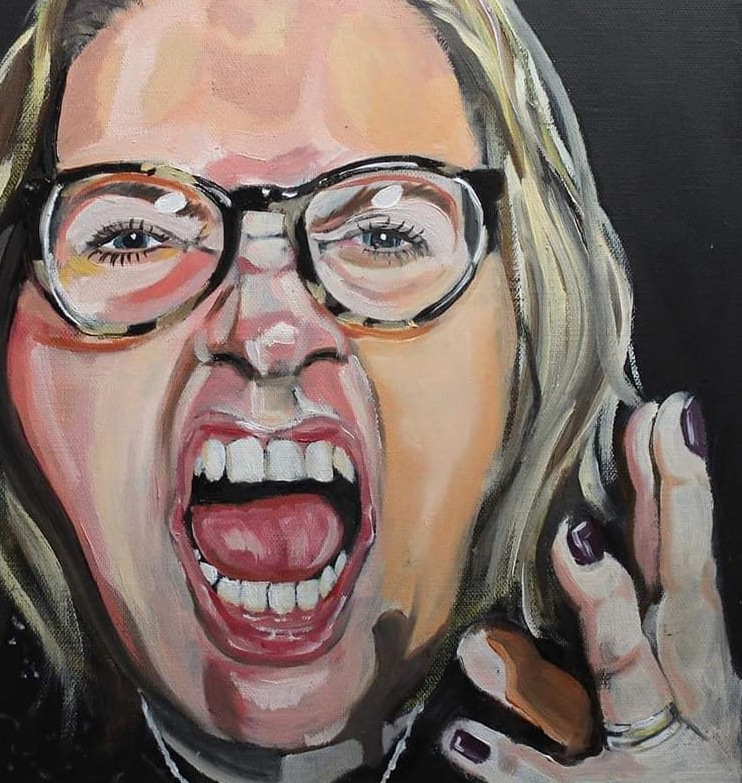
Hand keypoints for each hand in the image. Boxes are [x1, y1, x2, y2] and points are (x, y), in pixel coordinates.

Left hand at [441, 393, 741, 780]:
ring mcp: (661, 763)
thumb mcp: (627, 703)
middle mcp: (695, 708)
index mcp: (693, 670)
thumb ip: (582, 636)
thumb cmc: (654, 769)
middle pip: (689, 603)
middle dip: (679, 514)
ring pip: (635, 682)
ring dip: (609, 611)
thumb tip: (532, 570)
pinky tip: (464, 737)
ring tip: (572, 540)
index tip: (668, 412)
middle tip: (660, 431)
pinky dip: (515, 761)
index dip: (681, 491)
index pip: (683, 567)